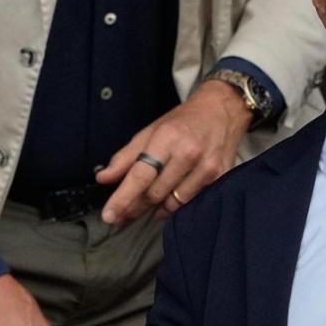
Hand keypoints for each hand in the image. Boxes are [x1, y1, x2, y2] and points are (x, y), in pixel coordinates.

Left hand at [96, 80, 249, 223]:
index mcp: (167, 138)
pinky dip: (175, 205)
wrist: (222, 109)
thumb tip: (103, 178)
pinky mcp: (220, 177)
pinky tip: (168, 201)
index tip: (108, 216)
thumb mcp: (150, 131)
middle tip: (122, 214)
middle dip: (135, 207)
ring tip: (146, 205)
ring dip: (155, 209)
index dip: (122, 198)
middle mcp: (188, 153)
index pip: (140, 175)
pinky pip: (191, 202)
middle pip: (154, 193)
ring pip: (173, 203)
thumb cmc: (183, 121)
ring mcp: (207, 166)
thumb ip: (125, 157)